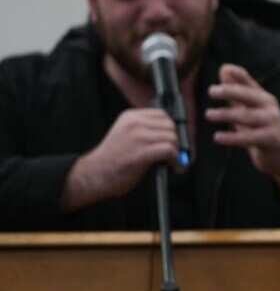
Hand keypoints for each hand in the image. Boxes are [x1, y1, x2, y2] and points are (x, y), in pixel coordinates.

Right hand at [63, 108, 178, 212]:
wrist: (92, 175)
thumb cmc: (110, 160)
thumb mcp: (126, 135)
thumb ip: (145, 130)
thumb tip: (172, 135)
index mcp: (130, 117)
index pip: (162, 115)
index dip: (170, 129)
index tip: (172, 140)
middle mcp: (134, 123)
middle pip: (170, 126)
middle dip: (175, 141)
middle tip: (174, 153)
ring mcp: (138, 137)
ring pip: (172, 138)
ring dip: (175, 152)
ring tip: (171, 161)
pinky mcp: (141, 152)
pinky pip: (169, 151)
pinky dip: (174, 160)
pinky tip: (172, 167)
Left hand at [208, 63, 279, 202]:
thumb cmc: (263, 129)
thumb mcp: (251, 109)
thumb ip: (237, 91)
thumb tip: (224, 69)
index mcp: (264, 98)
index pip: (250, 83)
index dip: (239, 75)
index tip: (224, 69)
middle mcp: (270, 107)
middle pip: (249, 96)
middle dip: (231, 91)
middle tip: (211, 91)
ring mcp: (272, 123)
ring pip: (247, 116)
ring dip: (226, 114)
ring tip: (208, 114)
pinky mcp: (271, 139)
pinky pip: (249, 137)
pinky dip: (232, 137)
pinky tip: (217, 137)